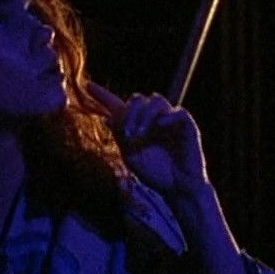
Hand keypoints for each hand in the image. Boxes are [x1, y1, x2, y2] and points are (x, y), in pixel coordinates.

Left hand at [88, 83, 208, 197]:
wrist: (178, 188)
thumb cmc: (156, 174)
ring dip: (144, 115)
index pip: (118, 105)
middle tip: (127, 133)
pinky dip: (167, 116)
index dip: (103, 95)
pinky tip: (160, 125)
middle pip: (137, 99)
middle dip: (129, 112)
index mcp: (137, 126)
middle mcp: (152, 119)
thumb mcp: (132, 156)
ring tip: (140, 134)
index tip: (88, 85)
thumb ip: (121, 137)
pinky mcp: (186, 125)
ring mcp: (169, 120)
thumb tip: (107, 119)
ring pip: (155, 100)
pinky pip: (177, 112)